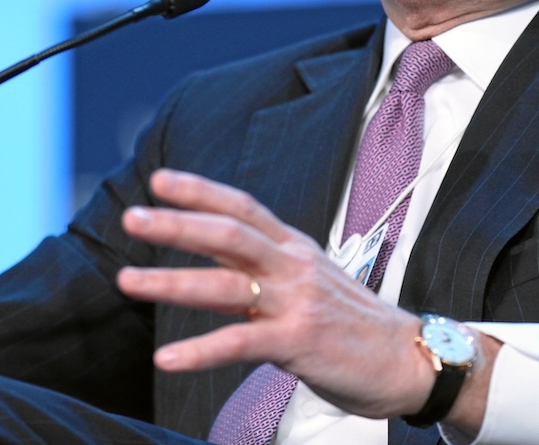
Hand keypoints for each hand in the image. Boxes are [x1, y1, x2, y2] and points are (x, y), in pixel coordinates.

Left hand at [116, 169, 497, 429]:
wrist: (410, 358)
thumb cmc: (355, 324)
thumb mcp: (309, 282)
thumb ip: (259, 269)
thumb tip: (207, 254)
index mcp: (295, 247)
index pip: (243, 207)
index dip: (200, 190)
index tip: (159, 179)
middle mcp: (294, 266)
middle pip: (229, 233)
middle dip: (176, 224)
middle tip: (132, 218)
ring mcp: (297, 302)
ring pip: (225, 284)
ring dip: (171, 281)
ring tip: (128, 280)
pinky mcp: (300, 342)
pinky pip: (240, 342)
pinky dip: (200, 351)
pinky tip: (168, 358)